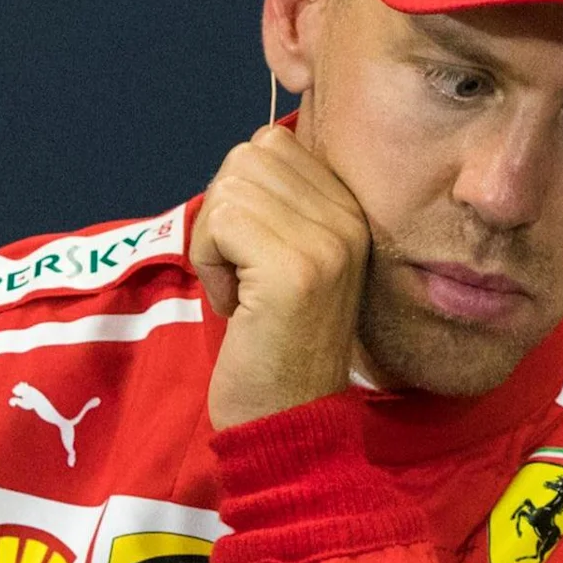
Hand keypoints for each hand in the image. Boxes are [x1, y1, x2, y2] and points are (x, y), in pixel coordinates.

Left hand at [192, 123, 372, 428]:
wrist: (291, 418)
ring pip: (231, 186)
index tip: (258, 257)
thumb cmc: (274, 342)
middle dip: (225, 212)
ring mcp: (327, 241)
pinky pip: (221, 222)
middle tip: (243, 273)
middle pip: (249, 156)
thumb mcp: (290, 258)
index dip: (243, 196)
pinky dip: (209, 262)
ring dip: (214, 240)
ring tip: (241, 290)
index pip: (274, 144)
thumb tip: (239, 164)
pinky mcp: (294, 269)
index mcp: (353, 210)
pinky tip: (235, 303)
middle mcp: (349, 218)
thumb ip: (279, 205)